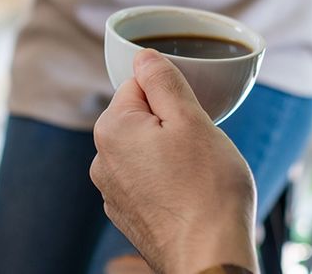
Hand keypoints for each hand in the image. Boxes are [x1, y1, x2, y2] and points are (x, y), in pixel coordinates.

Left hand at [91, 50, 257, 273]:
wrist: (210, 256)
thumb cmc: (207, 189)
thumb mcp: (191, 119)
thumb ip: (163, 81)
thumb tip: (143, 56)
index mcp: (112, 129)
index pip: (139, 85)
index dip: (172, 96)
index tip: (192, 118)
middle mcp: (101, 160)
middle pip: (141, 118)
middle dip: (171, 124)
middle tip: (199, 147)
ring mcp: (112, 191)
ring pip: (145, 150)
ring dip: (169, 153)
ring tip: (196, 174)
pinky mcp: (127, 214)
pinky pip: (147, 180)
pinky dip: (166, 182)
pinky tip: (188, 195)